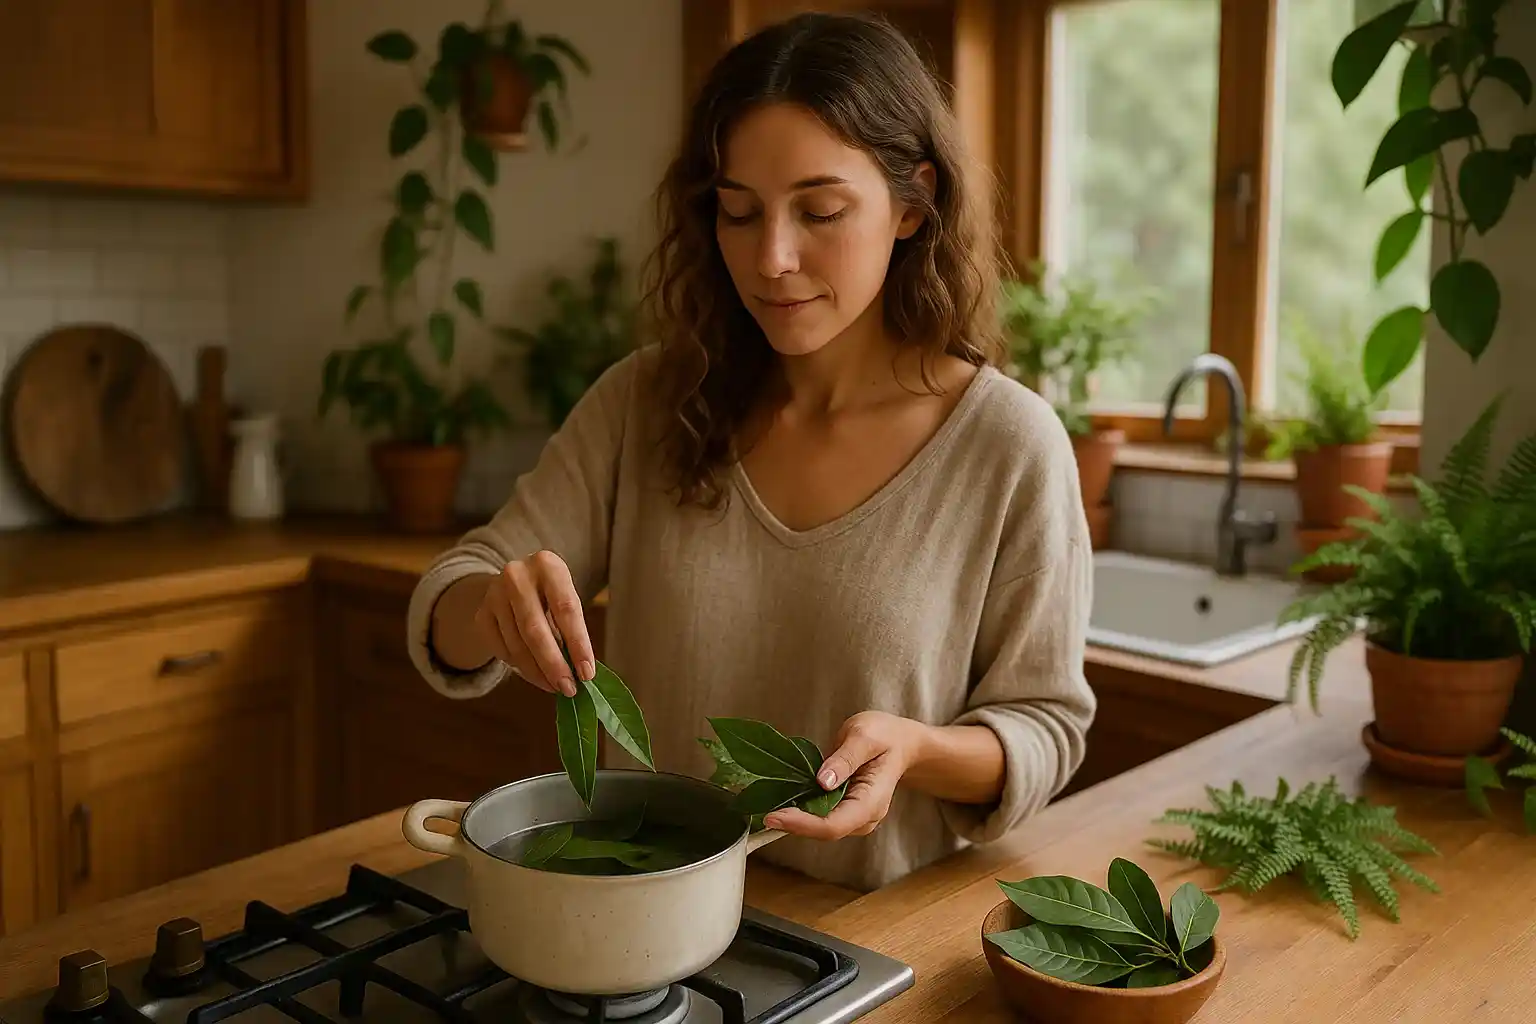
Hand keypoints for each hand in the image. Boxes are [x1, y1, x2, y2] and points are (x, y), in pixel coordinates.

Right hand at [472, 551, 594, 696]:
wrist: (515, 581)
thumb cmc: (551, 594)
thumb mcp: (565, 598)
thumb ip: (572, 629)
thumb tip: (580, 672)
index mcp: (547, 565)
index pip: (566, 609)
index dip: (578, 644)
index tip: (587, 672)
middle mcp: (516, 575)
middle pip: (535, 630)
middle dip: (554, 665)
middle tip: (568, 689)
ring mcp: (493, 594)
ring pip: (517, 645)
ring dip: (538, 672)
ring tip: (555, 686)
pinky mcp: (480, 614)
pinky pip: (502, 650)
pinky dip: (520, 667)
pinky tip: (535, 674)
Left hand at [762, 711, 927, 839]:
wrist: (901, 743)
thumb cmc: (885, 736)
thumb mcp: (865, 735)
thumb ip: (845, 758)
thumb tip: (823, 781)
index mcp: (872, 801)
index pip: (834, 825)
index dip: (803, 824)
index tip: (774, 815)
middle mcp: (864, 817)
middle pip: (825, 831)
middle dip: (794, 824)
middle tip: (762, 812)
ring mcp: (855, 818)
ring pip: (820, 829)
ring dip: (795, 821)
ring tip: (767, 806)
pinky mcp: (845, 812)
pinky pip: (821, 819)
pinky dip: (801, 813)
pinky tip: (782, 802)